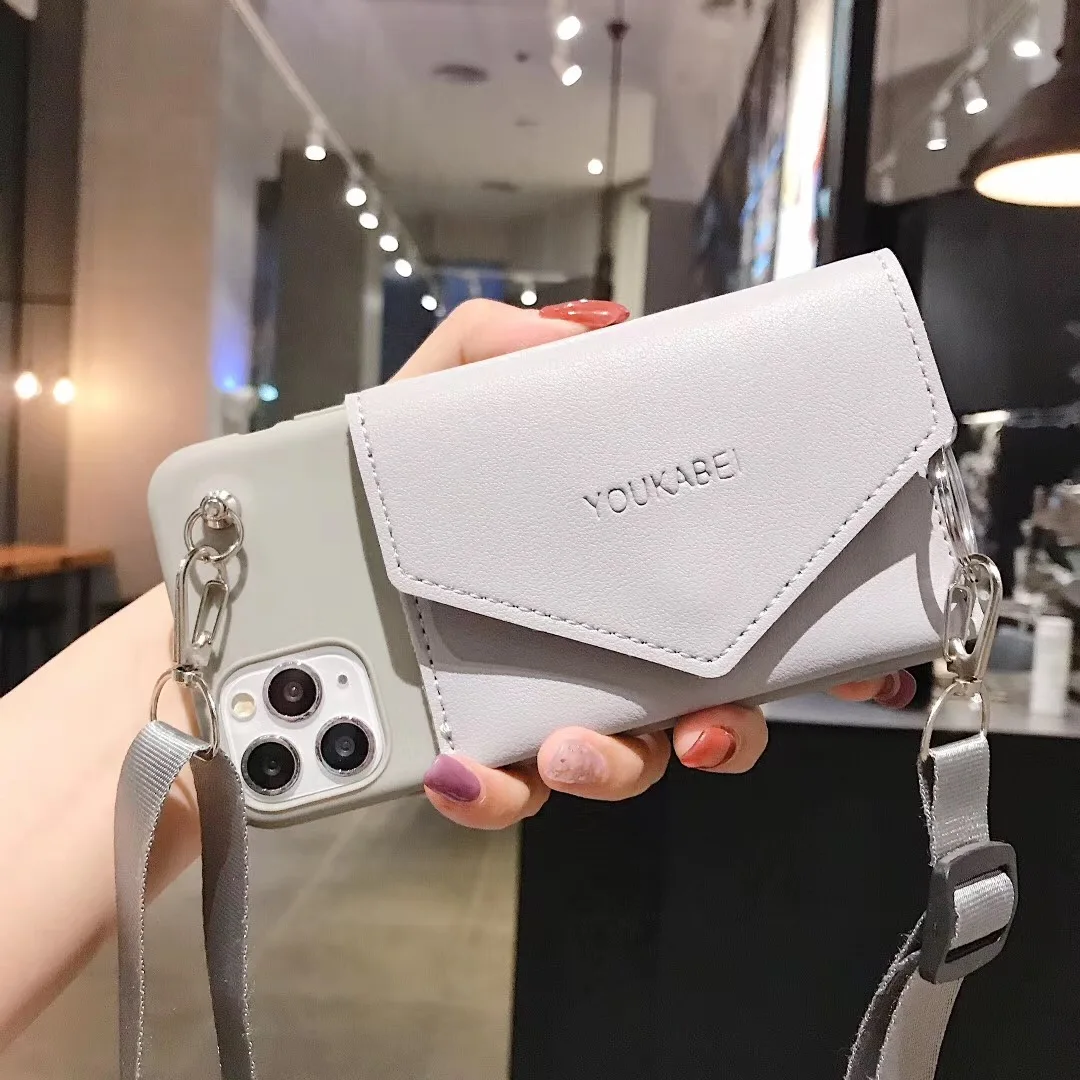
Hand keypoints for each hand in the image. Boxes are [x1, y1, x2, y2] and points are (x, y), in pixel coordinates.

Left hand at [393, 299, 917, 829]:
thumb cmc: (367, 473)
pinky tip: (462, 771)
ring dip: (611, 770)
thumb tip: (588, 339)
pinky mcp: (463, 743)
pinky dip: (494, 796)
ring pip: (612, 762)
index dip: (795, 649)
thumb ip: (497, 348)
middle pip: (690, 708)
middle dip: (716, 733)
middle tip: (696, 729)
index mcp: (605, 569)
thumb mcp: (430, 393)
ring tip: (563, 750)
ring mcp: (530, 698)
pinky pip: (500, 791)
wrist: (275, 551)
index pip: (720, 611)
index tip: (857, 669)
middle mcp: (588, 641)